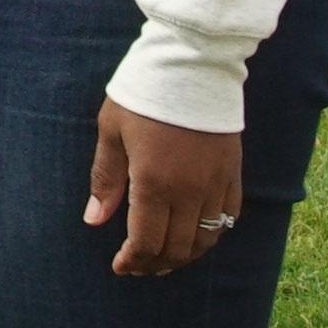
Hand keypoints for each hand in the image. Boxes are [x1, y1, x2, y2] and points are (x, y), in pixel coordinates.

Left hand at [85, 98, 242, 276]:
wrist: (192, 61)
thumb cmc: (144, 93)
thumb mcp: (112, 132)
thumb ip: (106, 179)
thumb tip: (95, 220)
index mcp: (153, 182)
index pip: (146, 243)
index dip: (133, 262)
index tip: (120, 266)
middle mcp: (188, 190)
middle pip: (176, 248)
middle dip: (155, 265)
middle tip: (138, 267)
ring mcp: (215, 183)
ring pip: (205, 239)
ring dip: (184, 256)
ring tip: (165, 259)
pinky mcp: (233, 171)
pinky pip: (228, 217)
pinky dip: (212, 234)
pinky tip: (196, 235)